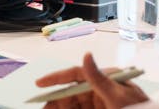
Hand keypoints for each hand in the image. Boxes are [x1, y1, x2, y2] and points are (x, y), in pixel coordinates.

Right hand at [34, 53, 148, 108]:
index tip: (39, 83)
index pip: (77, 74)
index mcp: (106, 80)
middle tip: (42, 106)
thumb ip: (99, 78)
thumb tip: (87, 55)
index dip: (56, 78)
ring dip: (59, 107)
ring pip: (72, 105)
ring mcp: (99, 103)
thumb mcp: (118, 95)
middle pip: (71, 93)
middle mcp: (101, 91)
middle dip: (54, 99)